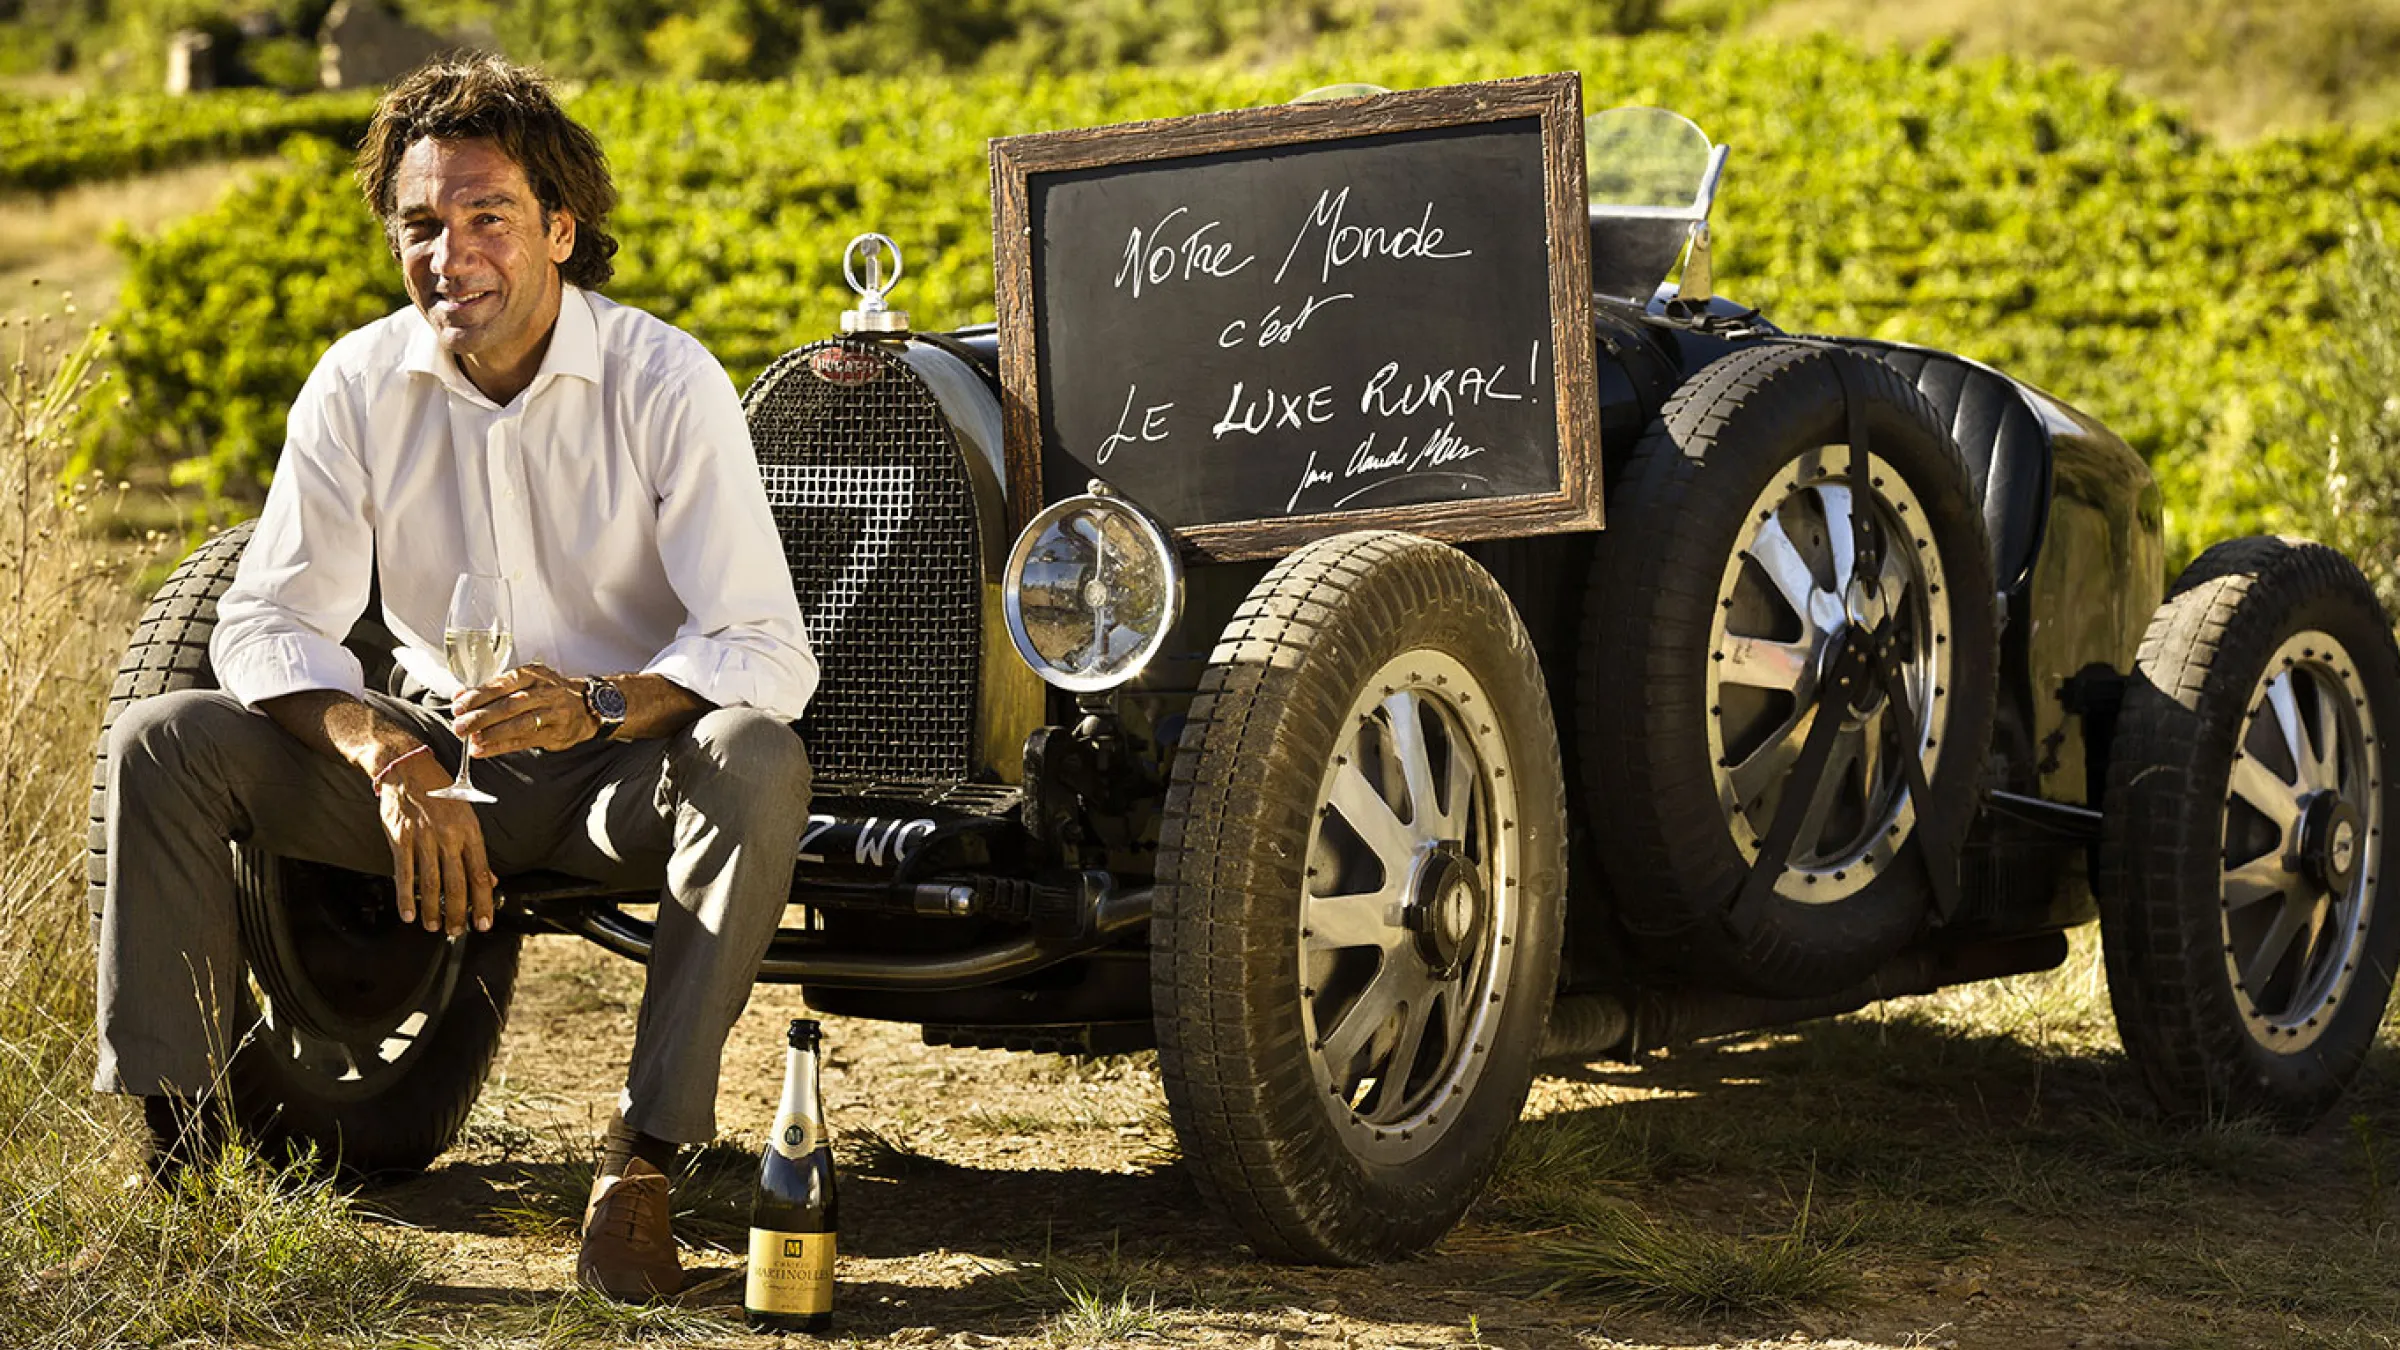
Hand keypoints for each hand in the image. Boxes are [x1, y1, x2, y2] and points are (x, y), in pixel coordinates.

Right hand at [377, 751, 496, 934]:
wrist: (407, 768)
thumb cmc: (440, 791)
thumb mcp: (467, 814)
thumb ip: (476, 850)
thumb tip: (492, 879)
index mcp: (470, 831)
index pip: (481, 874)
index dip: (484, 902)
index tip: (484, 923)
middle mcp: (449, 836)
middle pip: (457, 884)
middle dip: (459, 913)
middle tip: (458, 931)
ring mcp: (423, 838)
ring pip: (431, 883)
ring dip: (434, 910)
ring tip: (436, 927)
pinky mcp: (400, 838)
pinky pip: (404, 873)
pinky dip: (406, 897)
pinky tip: (409, 914)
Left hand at [453, 663, 595, 755]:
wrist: (586, 706)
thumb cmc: (548, 693)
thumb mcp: (525, 682)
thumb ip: (494, 689)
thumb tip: (460, 696)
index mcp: (532, 675)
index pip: (501, 684)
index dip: (478, 696)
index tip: (458, 705)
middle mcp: (543, 692)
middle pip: (508, 705)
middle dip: (481, 717)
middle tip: (460, 726)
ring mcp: (551, 713)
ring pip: (518, 724)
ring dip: (491, 734)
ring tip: (472, 740)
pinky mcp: (554, 733)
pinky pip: (523, 741)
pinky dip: (500, 746)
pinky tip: (483, 750)